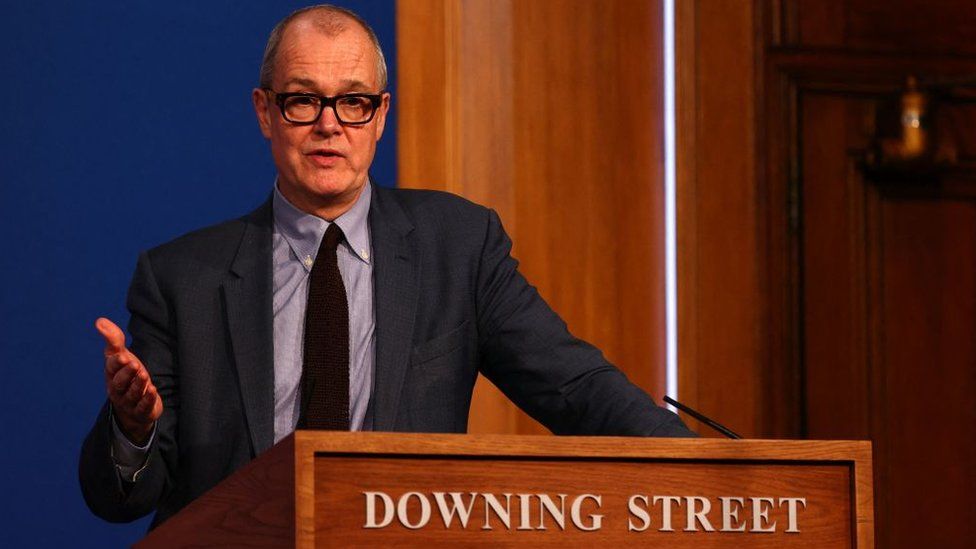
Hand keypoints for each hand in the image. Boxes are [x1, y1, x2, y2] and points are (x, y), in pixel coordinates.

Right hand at [96, 317, 162, 445]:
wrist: (134, 404)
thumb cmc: (127, 375)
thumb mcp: (121, 357)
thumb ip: (114, 340)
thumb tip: (100, 321)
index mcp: (112, 375)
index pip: (111, 368)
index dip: (116, 363)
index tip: (122, 356)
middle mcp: (118, 389)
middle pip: (120, 382)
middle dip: (127, 374)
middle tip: (135, 364)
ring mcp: (129, 401)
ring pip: (132, 394)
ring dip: (138, 385)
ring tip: (145, 376)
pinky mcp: (142, 411)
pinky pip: (143, 407)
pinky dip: (147, 400)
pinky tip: (153, 391)